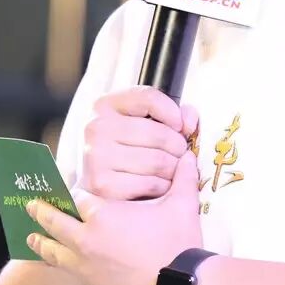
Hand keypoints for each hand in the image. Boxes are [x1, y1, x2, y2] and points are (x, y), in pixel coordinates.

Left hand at [27, 150, 203, 284]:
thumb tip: (189, 157)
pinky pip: (77, 274)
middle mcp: (87, 241)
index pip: (77, 198)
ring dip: (42, 243)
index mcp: (103, 216)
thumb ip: (183, 178)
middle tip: (30, 206)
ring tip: (31, 238)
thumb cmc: (178, 244)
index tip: (67, 190)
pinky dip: (71, 266)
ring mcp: (88, 269)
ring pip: (55, 253)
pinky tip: (70, 265)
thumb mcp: (182, 206)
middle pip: (54, 223)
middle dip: (41, 212)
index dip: (72, 193)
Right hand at [79, 86, 199, 199]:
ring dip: (173, 169)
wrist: (95, 183)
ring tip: (170, 170)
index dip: (172, 111)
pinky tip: (158, 185)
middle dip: (178, 147)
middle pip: (159, 133)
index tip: (180, 126)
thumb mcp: (142, 122)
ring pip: (158, 161)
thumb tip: (189, 121)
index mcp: (104, 105)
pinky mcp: (102, 184)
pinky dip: (162, 187)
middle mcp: (97, 127)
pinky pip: (150, 183)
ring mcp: (97, 156)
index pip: (148, 97)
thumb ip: (170, 114)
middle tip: (179, 155)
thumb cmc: (124, 149)